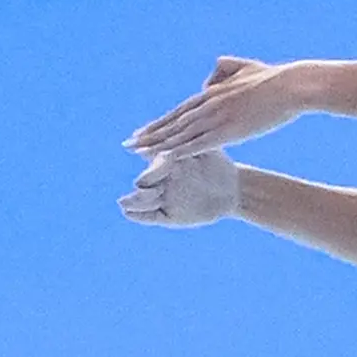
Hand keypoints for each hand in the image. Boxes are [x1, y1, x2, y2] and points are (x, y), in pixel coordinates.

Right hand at [119, 147, 242, 228]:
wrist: (232, 189)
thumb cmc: (218, 164)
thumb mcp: (205, 152)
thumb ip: (186, 148)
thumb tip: (169, 139)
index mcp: (167, 161)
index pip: (154, 162)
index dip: (152, 165)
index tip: (145, 159)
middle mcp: (162, 180)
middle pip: (145, 182)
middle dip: (143, 183)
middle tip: (141, 184)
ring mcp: (164, 198)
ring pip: (143, 200)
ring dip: (133, 201)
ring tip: (123, 203)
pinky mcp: (168, 216)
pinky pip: (150, 217)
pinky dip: (138, 216)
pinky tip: (128, 213)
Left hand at [127, 54, 312, 157]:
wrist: (292, 86)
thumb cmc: (274, 79)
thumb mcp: (245, 67)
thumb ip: (223, 71)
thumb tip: (206, 82)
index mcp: (213, 93)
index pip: (179, 111)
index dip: (160, 122)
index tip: (143, 130)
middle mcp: (209, 105)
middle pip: (172, 123)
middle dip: (149, 135)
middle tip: (128, 144)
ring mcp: (216, 118)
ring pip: (179, 134)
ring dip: (157, 145)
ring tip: (137, 153)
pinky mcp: (228, 131)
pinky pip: (197, 144)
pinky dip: (178, 152)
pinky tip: (164, 159)